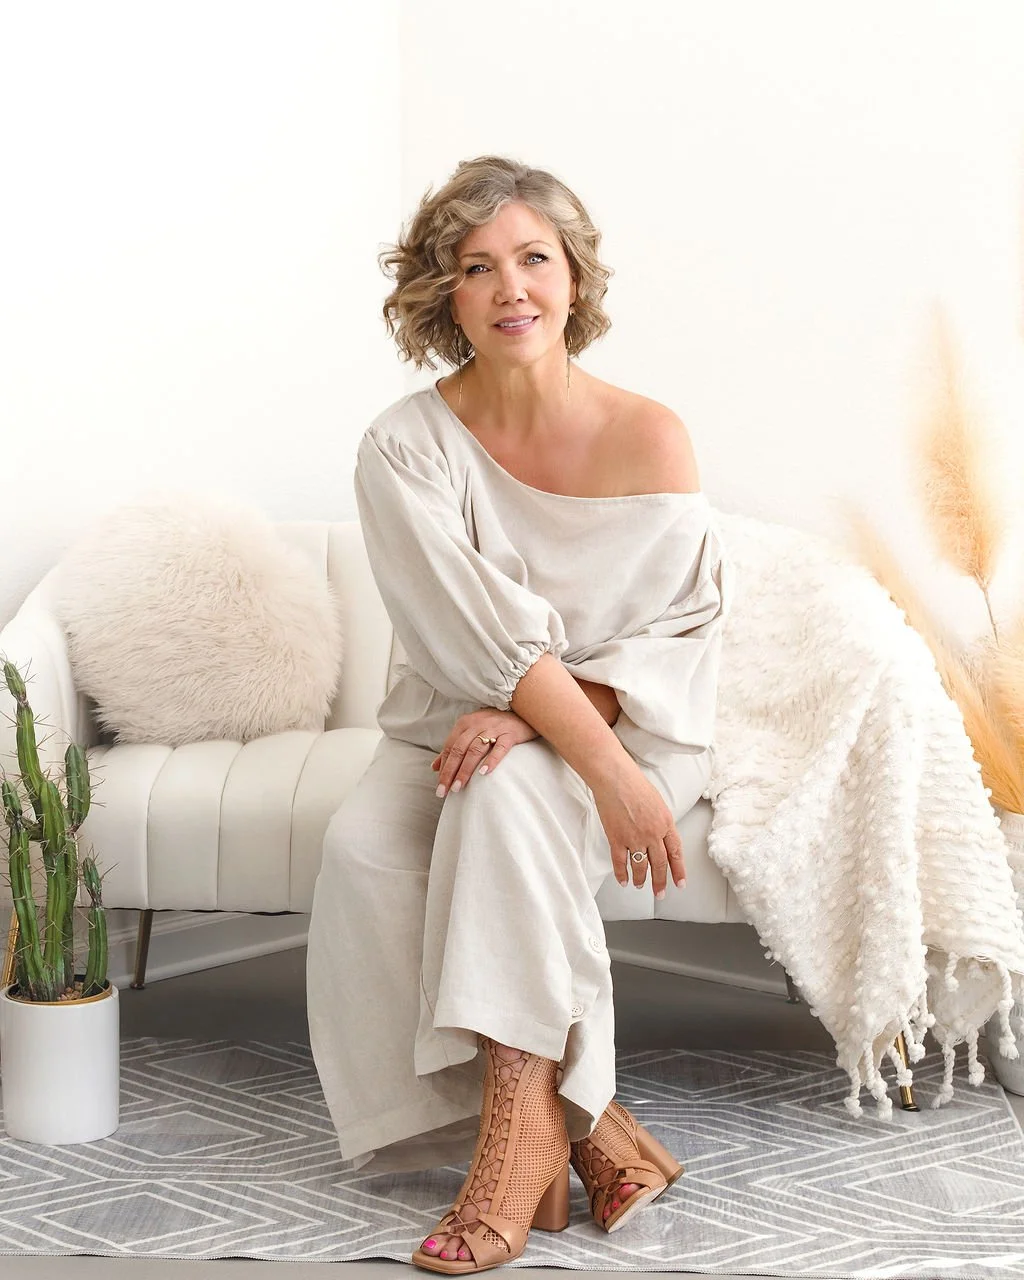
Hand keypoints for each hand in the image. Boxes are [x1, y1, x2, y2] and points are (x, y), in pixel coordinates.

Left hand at [432, 709, 538, 796]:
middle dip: (450, 771)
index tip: (440, 786)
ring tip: (459, 786)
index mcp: (466, 723)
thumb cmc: (495, 725)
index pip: (450, 747)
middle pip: (460, 749)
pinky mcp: (510, 733)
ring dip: (466, 769)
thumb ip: (454, 747)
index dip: (444, 767)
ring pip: (476, 750)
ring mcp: (494, 728)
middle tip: (445, 790)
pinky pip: (500, 748)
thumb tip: (435, 767)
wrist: (524, 712)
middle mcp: (478, 723)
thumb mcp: (472, 731)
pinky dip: (491, 760)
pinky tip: (484, 773)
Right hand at [591, 767, 685, 899]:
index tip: (680, 883)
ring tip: (641, 885)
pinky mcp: (617, 838)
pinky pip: (621, 862)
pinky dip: (622, 873)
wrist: (615, 778)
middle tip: (660, 893)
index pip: (676, 852)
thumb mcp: (657, 802)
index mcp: (666, 823)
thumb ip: (661, 821)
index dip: (678, 870)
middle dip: (661, 881)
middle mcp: (653, 833)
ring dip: (641, 879)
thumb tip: (660, 836)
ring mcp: (635, 838)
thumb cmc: (634, 784)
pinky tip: (624, 880)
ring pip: (641, 866)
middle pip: (660, 863)